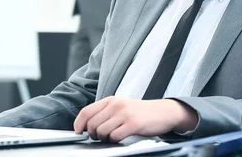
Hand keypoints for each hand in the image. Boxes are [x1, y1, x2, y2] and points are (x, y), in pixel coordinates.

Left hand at [73, 97, 196, 142]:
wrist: (163, 112)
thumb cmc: (140, 112)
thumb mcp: (120, 106)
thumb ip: (105, 112)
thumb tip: (86, 125)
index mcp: (110, 100)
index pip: (86, 111)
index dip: (78, 124)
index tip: (78, 132)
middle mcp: (116, 105)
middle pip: (92, 124)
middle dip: (93, 134)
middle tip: (100, 137)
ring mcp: (124, 114)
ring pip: (102, 131)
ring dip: (105, 139)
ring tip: (113, 137)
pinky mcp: (133, 124)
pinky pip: (115, 137)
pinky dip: (115, 141)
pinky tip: (121, 138)